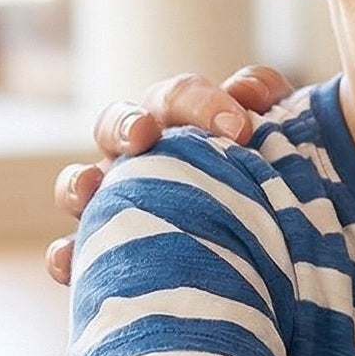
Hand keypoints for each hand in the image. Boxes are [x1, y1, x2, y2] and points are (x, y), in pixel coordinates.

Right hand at [47, 66, 293, 281]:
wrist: (285, 262)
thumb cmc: (281, 193)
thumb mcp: (288, 150)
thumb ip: (273, 110)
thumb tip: (250, 92)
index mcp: (188, 123)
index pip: (184, 97)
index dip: (203, 104)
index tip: (239, 127)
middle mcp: (146, 155)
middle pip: (120, 124)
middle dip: (128, 124)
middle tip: (146, 135)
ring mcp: (120, 200)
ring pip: (81, 182)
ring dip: (79, 182)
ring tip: (89, 190)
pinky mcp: (110, 251)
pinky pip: (74, 252)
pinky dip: (66, 255)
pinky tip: (68, 263)